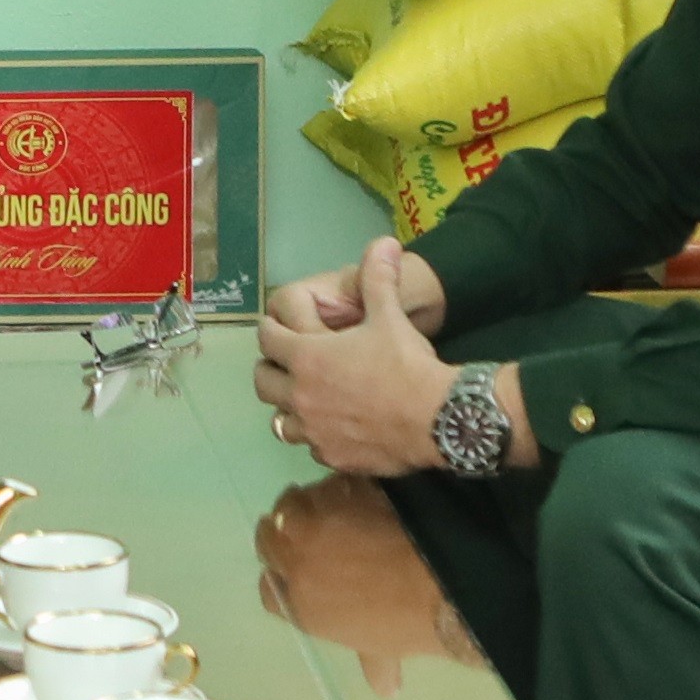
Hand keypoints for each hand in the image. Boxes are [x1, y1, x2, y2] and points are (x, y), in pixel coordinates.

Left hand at [252, 250, 481, 476]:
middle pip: (262, 381)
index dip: (272, 330)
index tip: (283, 329)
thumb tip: (384, 242)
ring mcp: (313, 431)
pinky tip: (335, 427)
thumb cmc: (406, 362)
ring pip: (279, 420)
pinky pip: (309, 446)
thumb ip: (379, 278)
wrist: (437, 418)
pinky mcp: (331, 456)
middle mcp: (299, 396)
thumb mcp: (390, 315)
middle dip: (273, 368)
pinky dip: (315, 435)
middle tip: (292, 363)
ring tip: (309, 398)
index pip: (266, 338)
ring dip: (288, 407)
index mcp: (306, 356)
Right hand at [253, 477, 483, 688]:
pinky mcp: (337, 491)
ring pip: (290, 505)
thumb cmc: (407, 622)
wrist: (437, 578)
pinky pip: (325, 485)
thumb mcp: (380, 647)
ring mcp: (312, 521)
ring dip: (309, 506)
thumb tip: (386, 691)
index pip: (269, 587)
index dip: (283, 574)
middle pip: (268, 537)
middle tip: (313, 532)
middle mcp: (293, 560)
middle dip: (286, 533)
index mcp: (298, 605)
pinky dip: (338, 489)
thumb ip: (373, 663)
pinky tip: (359, 497)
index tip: (300, 567)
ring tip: (337, 510)